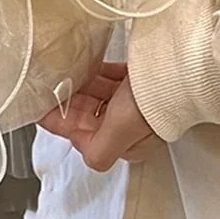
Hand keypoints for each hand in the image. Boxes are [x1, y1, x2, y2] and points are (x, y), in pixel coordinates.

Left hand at [40, 62, 162, 171]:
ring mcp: (135, 101)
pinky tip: (86, 63)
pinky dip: (97, 71)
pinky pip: (111, 77)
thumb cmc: (155, 98)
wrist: (180, 67)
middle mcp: (131, 124)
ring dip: (79, 85)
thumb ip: (99, 151)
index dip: (60, 121)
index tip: (39, 107)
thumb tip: (85, 155)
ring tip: (60, 72)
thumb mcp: (121, 130)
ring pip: (98, 94)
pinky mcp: (140, 80)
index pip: (84, 134)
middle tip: (45, 85)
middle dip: (68, 101)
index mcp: (127, 142)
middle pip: (89, 113)